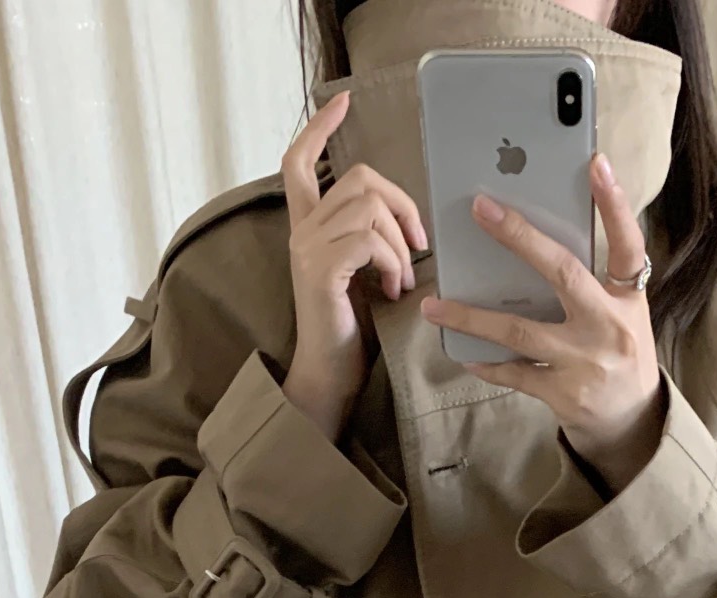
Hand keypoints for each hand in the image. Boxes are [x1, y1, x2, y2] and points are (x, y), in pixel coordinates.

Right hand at [280, 93, 428, 439]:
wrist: (331, 375)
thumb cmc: (353, 331)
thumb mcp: (365, 274)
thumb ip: (373, 239)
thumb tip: (410, 222)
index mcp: (309, 227)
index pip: (299, 161)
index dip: (320, 129)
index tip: (342, 104)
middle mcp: (302, 230)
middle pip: (358, 178)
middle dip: (401, 204)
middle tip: (418, 245)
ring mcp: (308, 248)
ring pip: (369, 207)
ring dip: (400, 243)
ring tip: (401, 279)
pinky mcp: (321, 269)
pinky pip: (370, 240)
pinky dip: (393, 263)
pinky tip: (393, 290)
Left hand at [420, 154, 664, 493]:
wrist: (633, 422)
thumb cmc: (620, 353)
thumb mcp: (624, 312)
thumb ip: (595, 278)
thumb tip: (541, 237)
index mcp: (628, 300)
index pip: (626, 245)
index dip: (613, 204)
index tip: (595, 163)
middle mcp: (609, 328)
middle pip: (564, 274)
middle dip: (521, 238)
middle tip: (482, 207)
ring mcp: (584, 364)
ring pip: (520, 332)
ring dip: (471, 318)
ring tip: (433, 305)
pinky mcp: (563, 395)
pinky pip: (515, 373)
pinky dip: (487, 364)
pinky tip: (463, 353)